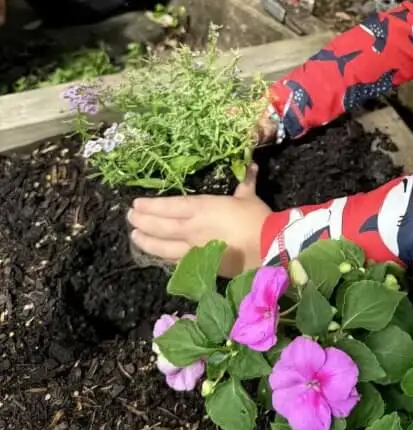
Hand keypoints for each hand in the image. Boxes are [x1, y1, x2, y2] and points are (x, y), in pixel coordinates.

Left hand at [127, 164, 270, 276]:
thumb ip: (245, 183)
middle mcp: (192, 227)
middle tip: (129, 217)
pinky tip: (156, 255)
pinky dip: (162, 256)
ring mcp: (193, 248)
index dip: (151, 206)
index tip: (136, 204)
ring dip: (146, 240)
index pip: (170, 206)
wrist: (267, 247)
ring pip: (163, 246)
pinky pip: (175, 260)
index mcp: (202, 208)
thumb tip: (251, 166)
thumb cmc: (256, 218)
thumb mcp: (249, 197)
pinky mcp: (200, 263)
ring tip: (134, 236)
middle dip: (142, 221)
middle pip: (160, 226)